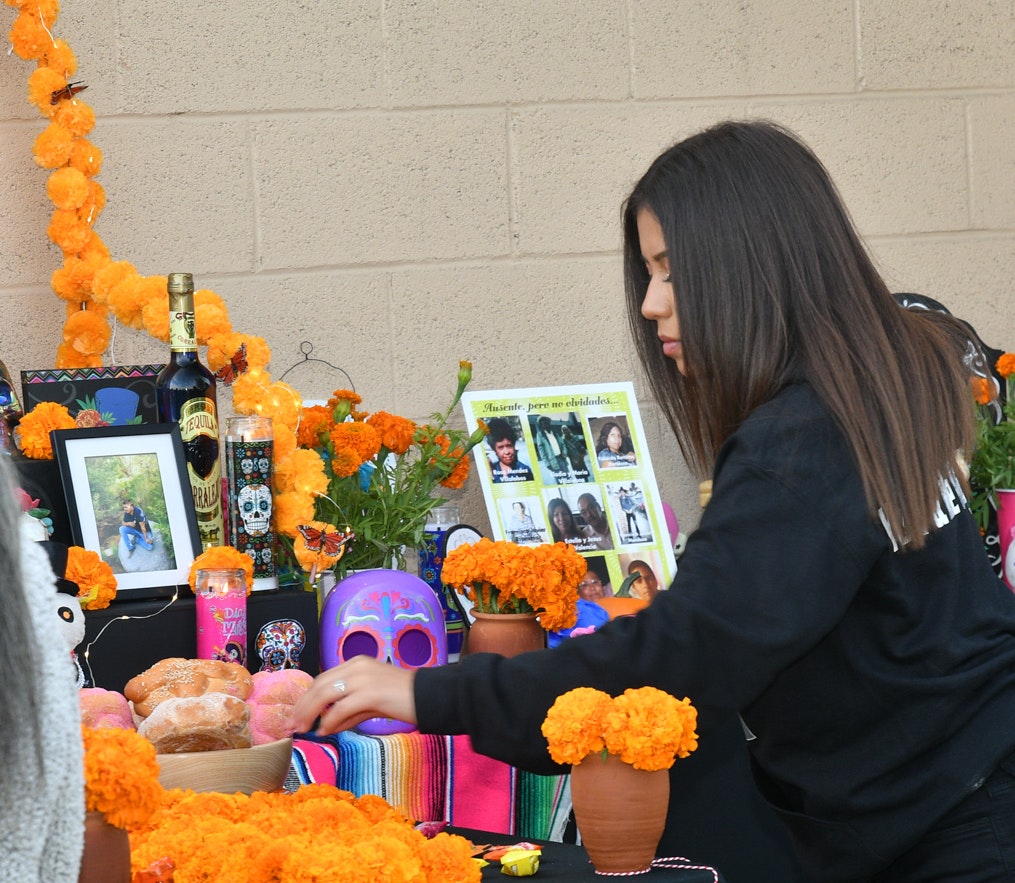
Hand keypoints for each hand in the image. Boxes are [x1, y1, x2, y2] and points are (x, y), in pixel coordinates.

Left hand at [289, 656, 417, 735]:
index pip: (324, 678)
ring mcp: (364, 678)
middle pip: (320, 684)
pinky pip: (341, 708)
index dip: (308, 696)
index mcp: (357, 664)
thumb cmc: (402, 699)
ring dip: (311, 713)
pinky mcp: (370, 693)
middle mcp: (357, 666)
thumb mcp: (372, 701)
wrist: (429, 695)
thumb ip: (349, 710)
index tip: (298, 713)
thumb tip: (325, 726)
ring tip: (304, 729)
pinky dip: (330, 721)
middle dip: (304, 705)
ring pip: (326, 694)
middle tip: (293, 724)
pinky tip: (325, 731)